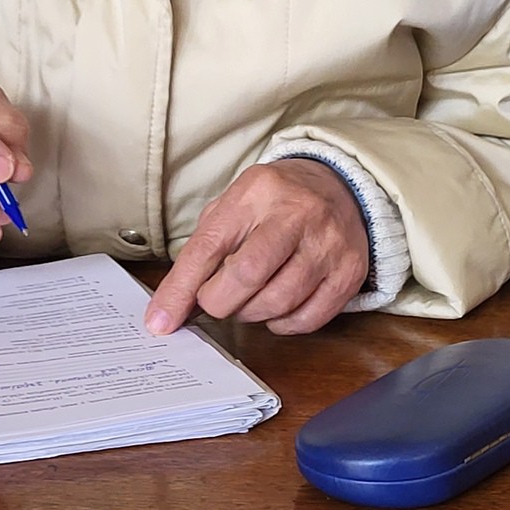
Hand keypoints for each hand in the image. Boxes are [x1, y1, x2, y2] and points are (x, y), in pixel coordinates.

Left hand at [144, 159, 368, 335]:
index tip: (161, 321)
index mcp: (256, 192)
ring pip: (277, 302)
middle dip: (219, 303)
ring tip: (248, 299)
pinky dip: (282, 323)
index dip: (181, 289)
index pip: (209, 246)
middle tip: (216, 302)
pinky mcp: (349, 272)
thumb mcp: (233, 209)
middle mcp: (297, 213)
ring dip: (251, 314)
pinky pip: (307, 319)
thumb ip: (202, 252)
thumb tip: (170, 310)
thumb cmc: (273, 203)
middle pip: (246, 276)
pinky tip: (277, 306)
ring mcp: (328, 243)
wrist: (338, 186)